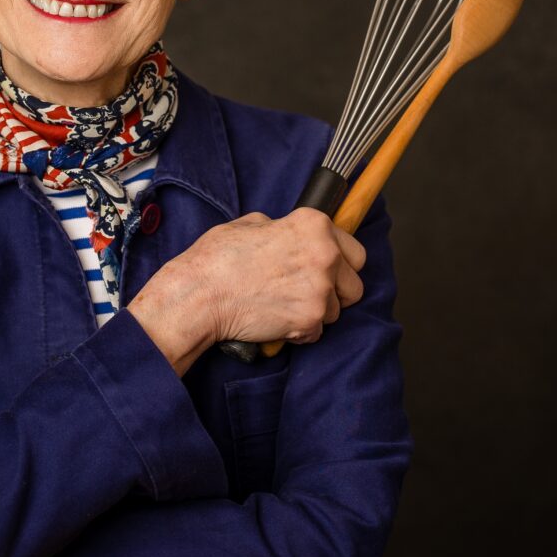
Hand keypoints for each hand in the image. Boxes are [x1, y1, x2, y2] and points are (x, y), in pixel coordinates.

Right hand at [128, 208, 365, 374]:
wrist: (200, 294)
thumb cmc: (218, 258)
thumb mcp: (251, 224)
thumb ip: (282, 229)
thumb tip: (289, 236)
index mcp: (314, 225)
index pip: (355, 251)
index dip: (340, 264)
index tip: (328, 271)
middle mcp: (325, 254)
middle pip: (354, 286)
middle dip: (335, 292)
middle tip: (307, 292)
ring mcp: (320, 289)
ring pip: (336, 311)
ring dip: (315, 312)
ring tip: (283, 305)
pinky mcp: (310, 319)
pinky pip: (316, 332)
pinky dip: (299, 331)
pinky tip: (276, 319)